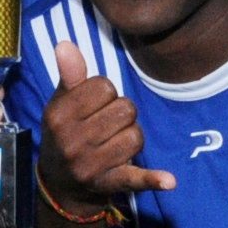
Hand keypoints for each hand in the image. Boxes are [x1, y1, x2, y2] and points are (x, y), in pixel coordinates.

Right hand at [38, 73, 173, 204]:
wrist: (60, 183)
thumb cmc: (64, 132)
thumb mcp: (61, 103)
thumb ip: (69, 74)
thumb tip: (66, 44)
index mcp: (59, 116)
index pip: (104, 87)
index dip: (105, 93)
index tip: (94, 106)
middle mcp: (73, 142)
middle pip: (125, 109)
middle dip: (120, 114)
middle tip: (105, 126)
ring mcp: (91, 165)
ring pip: (136, 135)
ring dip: (130, 136)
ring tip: (112, 143)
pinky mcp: (111, 184)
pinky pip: (135, 179)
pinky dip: (152, 179)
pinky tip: (169, 181)